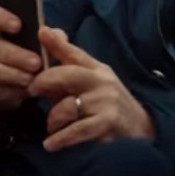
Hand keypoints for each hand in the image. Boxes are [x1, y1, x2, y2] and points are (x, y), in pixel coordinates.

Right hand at [0, 6, 43, 111]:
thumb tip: (53, 34)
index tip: (18, 25)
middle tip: (36, 63)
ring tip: (32, 79)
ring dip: (13, 75)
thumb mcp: (44, 42)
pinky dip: (12, 91)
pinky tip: (26, 91)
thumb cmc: (33, 52)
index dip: (1, 18)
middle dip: (16, 55)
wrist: (19, 81)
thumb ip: (51, 36)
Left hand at [28, 27, 154, 151]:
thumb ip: (69, 66)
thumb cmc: (110, 106)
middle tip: (33, 91)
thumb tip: (48, 34)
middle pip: (67, 75)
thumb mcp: (94, 83)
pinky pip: (75, 130)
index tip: (41, 31)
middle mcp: (102, 82)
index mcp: (98, 70)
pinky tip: (51, 144)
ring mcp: (105, 102)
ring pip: (66, 107)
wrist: (142, 129)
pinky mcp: (107, 122)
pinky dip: (60, 138)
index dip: (57, 42)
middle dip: (45, 81)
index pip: (75, 54)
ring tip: (54, 129)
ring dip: (53, 121)